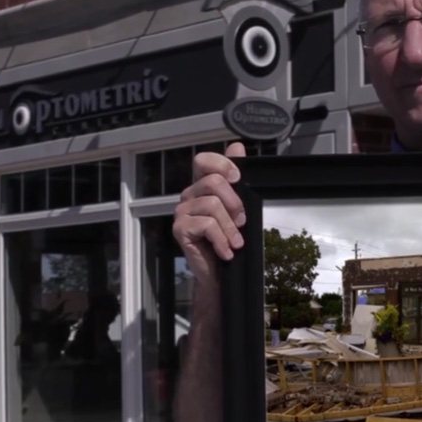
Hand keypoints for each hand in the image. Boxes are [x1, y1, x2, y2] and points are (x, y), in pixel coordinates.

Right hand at [172, 142, 246, 283]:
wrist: (219, 275)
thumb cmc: (228, 241)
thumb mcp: (238, 210)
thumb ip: (236, 181)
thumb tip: (238, 146)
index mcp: (202, 187)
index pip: (203, 160)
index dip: (222, 164)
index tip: (238, 179)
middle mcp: (189, 196)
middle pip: (213, 182)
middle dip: (235, 202)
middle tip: (242, 221)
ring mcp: (182, 212)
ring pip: (212, 205)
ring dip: (230, 227)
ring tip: (236, 242)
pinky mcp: (180, 229)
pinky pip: (206, 225)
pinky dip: (222, 240)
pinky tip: (226, 252)